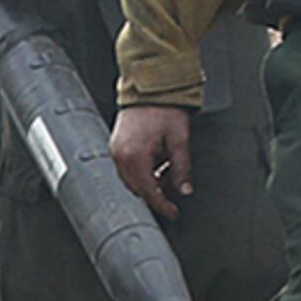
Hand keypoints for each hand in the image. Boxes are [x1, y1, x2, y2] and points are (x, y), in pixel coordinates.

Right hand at [110, 105, 192, 220]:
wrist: (149, 88)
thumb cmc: (164, 110)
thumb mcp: (179, 140)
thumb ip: (182, 168)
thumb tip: (185, 190)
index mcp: (135, 157)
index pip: (148, 191)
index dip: (162, 205)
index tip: (174, 213)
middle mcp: (120, 156)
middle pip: (137, 188)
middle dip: (156, 193)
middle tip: (174, 187)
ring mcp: (115, 150)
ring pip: (131, 179)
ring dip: (149, 181)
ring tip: (168, 167)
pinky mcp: (116, 145)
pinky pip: (127, 167)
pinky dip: (142, 170)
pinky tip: (157, 160)